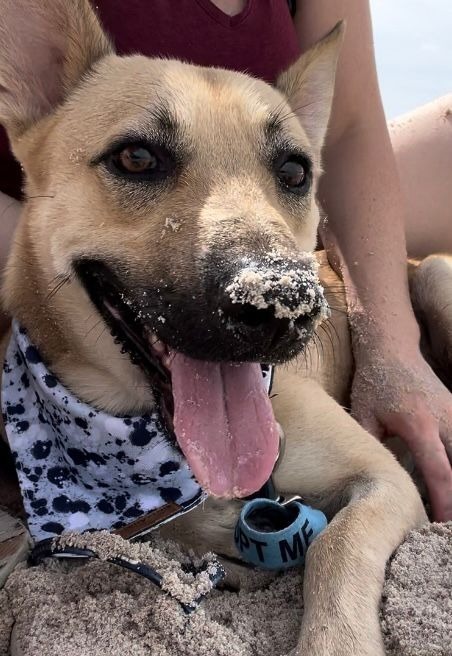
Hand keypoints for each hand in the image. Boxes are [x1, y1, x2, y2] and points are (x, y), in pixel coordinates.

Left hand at [351, 347, 451, 520]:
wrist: (393, 348)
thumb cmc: (375, 383)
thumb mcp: (364, 414)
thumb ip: (371, 446)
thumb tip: (370, 480)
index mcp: (420, 425)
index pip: (440, 473)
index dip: (443, 502)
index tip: (439, 523)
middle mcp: (446, 421)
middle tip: (444, 526)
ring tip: (446, 508)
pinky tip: (449, 483)